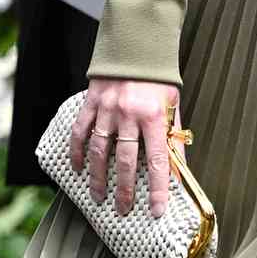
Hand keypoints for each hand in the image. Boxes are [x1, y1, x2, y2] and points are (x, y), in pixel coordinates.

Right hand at [70, 78, 181, 217]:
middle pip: (125, 160)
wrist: (137, 46)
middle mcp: (130, 114)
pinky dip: (77, 152)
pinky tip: (77, 168)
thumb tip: (179, 171)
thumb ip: (174, 139)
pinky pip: (80, 131)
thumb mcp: (173, 108)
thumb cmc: (158, 81)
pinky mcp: (91, 102)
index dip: (158, 189)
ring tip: (98, 196)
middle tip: (123, 210)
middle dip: (124, 190)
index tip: (157, 210)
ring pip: (99, 150)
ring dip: (98, 177)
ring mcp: (107, 108)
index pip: (158, 161)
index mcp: (154, 116)